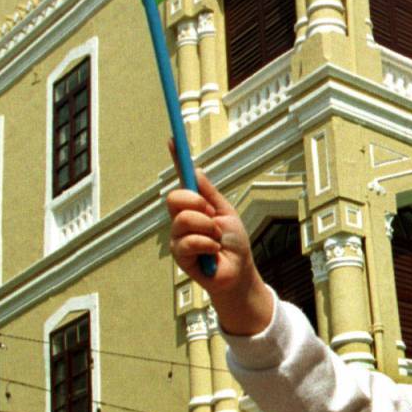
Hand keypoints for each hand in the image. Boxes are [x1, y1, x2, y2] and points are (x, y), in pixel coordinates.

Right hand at [166, 163, 275, 335]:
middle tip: (211, 215)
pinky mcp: (179, 255)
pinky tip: (213, 252)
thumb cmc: (235, 244)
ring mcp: (178, 236)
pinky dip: (207, 244)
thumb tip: (195, 169)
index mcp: (194, 206)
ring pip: (183, 219)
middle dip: (196, 204)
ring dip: (207, 228)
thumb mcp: (226, 212)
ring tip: (217, 239)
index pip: (181, 180)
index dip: (176, 159)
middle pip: (175, 197)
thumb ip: (210, 193)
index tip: (172, 140)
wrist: (239, 271)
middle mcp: (182, 219)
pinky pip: (188, 241)